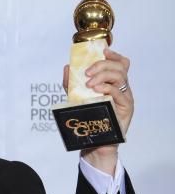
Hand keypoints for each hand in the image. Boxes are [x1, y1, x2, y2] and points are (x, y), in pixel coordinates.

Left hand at [63, 48, 133, 175]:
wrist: (94, 142)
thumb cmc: (88, 120)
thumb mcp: (76, 99)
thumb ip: (71, 84)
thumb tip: (67, 67)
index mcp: (113, 84)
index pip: (120, 63)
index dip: (114, 55)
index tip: (102, 51)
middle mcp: (121, 88)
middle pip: (120, 67)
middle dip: (102, 65)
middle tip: (87, 72)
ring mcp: (125, 97)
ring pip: (120, 77)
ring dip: (104, 75)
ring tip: (90, 83)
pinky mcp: (126, 108)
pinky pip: (120, 93)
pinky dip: (108, 88)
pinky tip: (97, 90)